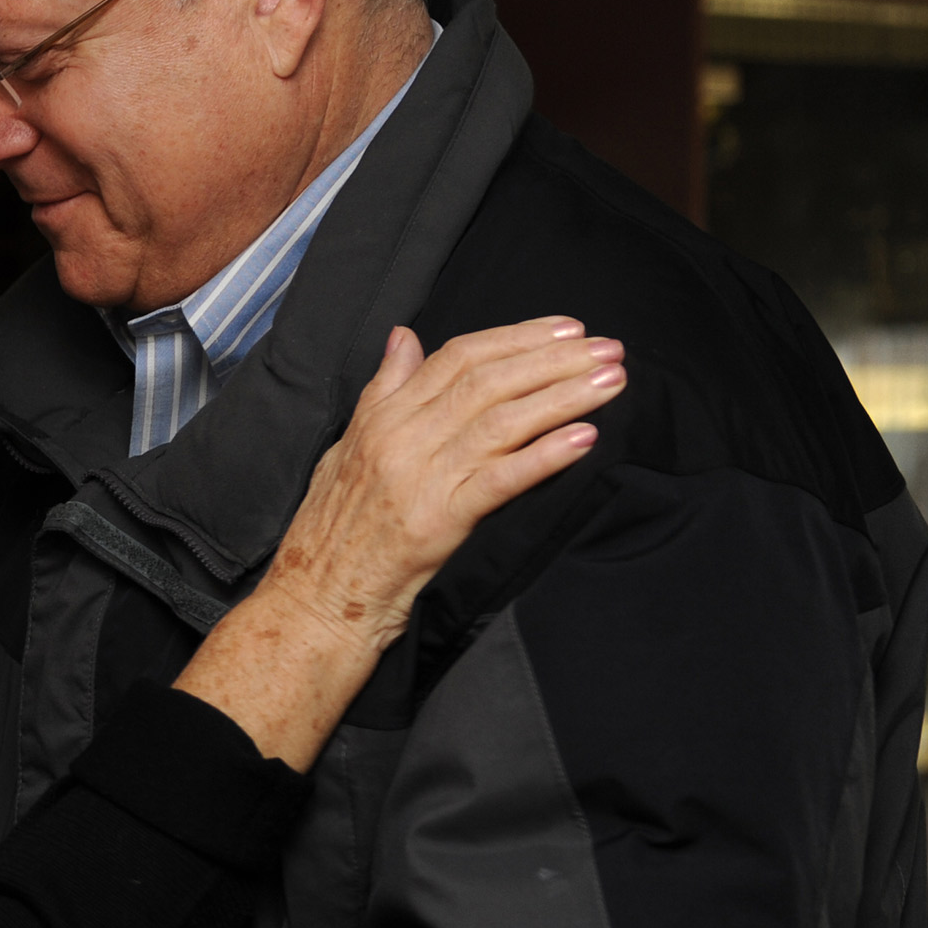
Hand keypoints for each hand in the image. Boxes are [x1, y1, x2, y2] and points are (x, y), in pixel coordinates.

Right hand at [179, 316, 623, 767]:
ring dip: (563, 397)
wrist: (316, 599)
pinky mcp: (437, 522)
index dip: (516, 337)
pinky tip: (584, 439)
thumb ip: (383, 390)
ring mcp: (419, 479)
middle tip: (607, 347)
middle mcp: (400, 439)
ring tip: (611, 382)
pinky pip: (500, 480)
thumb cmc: (333, 529)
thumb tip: (403, 337)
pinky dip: (545, 456)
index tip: (566, 328)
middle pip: (487, 382)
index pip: (456, 358)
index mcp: (382, 417)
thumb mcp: (349, 446)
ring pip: (501, 422)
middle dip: (554, 360)